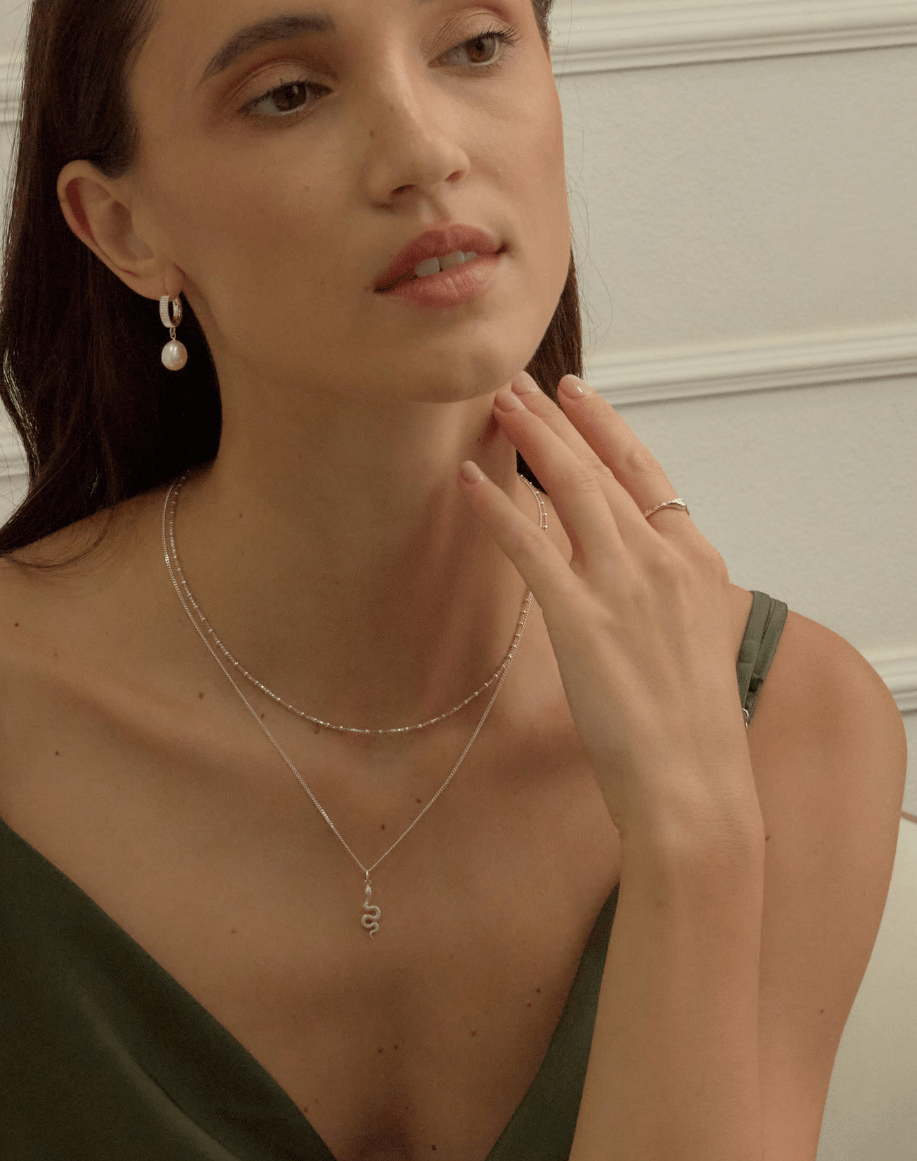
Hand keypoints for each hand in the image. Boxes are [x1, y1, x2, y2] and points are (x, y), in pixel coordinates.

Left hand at [459, 371, 759, 843]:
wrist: (693, 784)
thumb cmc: (692, 725)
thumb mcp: (695, 637)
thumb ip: (664, 591)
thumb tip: (626, 568)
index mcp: (695, 561)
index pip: (645, 472)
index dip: (605, 427)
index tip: (578, 394)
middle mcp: (661, 560)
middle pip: (599, 468)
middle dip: (554, 418)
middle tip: (518, 381)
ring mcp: (622, 585)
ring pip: (569, 488)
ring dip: (528, 438)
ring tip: (496, 403)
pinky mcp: (581, 619)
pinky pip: (530, 546)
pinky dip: (497, 507)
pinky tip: (469, 480)